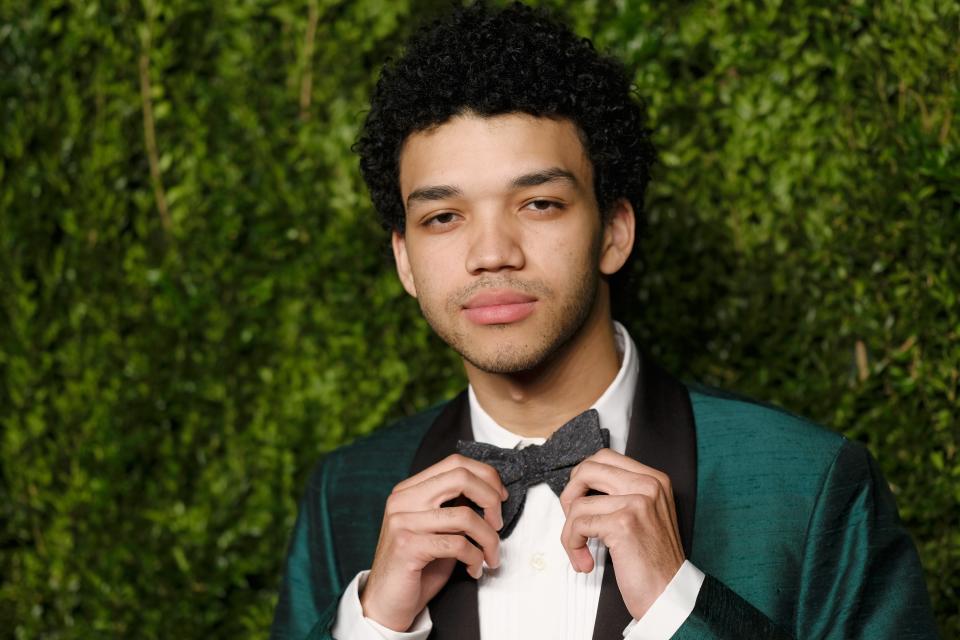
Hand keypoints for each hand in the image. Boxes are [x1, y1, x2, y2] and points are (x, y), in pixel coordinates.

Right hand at [360, 454, 506, 631]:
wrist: (387, 603)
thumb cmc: (418, 567)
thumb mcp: (437, 529)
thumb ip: (454, 506)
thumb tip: (492, 493)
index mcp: (410, 489)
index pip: (455, 463)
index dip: (486, 476)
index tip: (500, 498)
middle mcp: (403, 500)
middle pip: (460, 477)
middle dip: (490, 498)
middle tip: (498, 523)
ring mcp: (402, 521)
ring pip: (464, 515)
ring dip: (488, 539)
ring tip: (491, 555)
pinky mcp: (407, 547)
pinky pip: (457, 544)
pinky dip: (475, 557)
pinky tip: (474, 569)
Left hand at [558, 449, 684, 619]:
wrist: (670, 594)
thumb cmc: (654, 562)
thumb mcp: (645, 516)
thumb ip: (621, 494)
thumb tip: (580, 486)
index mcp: (654, 479)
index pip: (605, 457)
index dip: (583, 478)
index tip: (580, 502)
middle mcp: (649, 485)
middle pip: (588, 469)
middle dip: (569, 496)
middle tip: (573, 521)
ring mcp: (637, 502)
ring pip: (578, 503)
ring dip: (569, 532)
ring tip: (580, 551)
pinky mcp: (623, 523)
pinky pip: (579, 525)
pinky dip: (573, 545)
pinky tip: (585, 561)